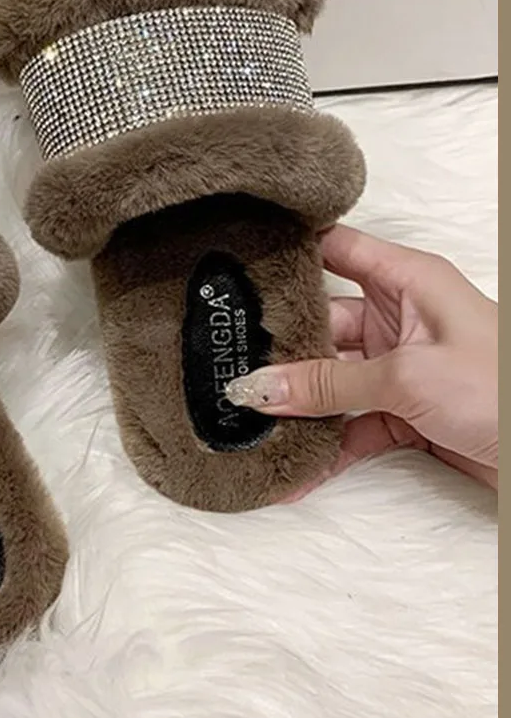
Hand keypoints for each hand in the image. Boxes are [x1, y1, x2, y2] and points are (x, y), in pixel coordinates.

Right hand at [226, 224, 496, 494]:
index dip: (291, 252)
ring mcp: (402, 366)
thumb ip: (329, 383)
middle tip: (234, 363)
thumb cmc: (505, 391)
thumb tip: (263, 387)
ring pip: (332, 379)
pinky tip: (298, 468)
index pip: (337, 248)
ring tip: (256, 420)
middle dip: (282, 349)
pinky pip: (353, 425)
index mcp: (409, 280)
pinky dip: (328, 447)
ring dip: (301, 405)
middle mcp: (402, 317)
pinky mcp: (407, 411)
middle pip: (323, 322)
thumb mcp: (407, 376)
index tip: (241, 263)